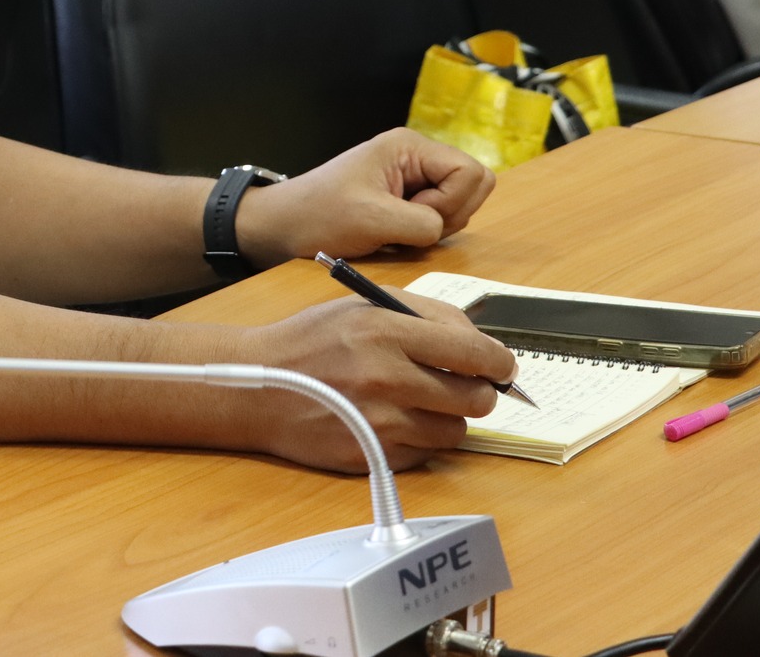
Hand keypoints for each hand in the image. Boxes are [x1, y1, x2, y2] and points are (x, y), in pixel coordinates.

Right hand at [232, 294, 516, 470]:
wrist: (258, 387)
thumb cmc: (312, 341)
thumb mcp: (362, 305)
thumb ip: (425, 315)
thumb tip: (482, 344)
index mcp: (386, 331)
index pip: (475, 353)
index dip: (500, 363)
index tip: (501, 367)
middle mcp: (386, 377)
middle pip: (476, 398)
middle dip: (478, 391)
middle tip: (461, 385)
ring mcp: (380, 421)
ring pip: (456, 431)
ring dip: (448, 417)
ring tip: (420, 402)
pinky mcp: (373, 454)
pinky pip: (427, 454)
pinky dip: (421, 440)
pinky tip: (395, 421)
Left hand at [234, 127, 494, 269]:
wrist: (284, 226)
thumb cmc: (319, 215)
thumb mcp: (372, 219)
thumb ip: (422, 223)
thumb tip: (442, 228)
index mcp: (410, 147)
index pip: (471, 172)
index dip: (452, 201)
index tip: (413, 214)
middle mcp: (417, 157)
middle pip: (473, 186)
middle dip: (450, 214)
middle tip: (406, 224)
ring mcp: (413, 179)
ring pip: (459, 205)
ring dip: (435, 226)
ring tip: (393, 230)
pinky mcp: (406, 200)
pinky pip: (440, 218)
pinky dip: (424, 233)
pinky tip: (391, 235)